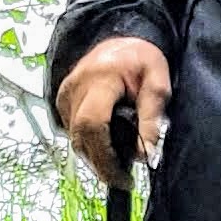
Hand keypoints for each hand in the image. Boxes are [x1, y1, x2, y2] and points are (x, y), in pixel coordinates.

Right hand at [54, 35, 171, 186]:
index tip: (123, 177)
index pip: (92, 124)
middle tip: (123, 180)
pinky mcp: (61, 101)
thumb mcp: (158, 83)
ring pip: (75, 139)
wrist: (121, 40)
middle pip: (80, 137)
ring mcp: (64, 94)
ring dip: (95, 157)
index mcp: (100, 78)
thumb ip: (151, 118)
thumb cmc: (141, 58)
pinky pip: (73, 132)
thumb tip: (146, 155)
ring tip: (118, 165)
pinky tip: (106, 147)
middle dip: (101, 165)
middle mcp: (75, 87)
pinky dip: (89, 145)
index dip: (105, 156)